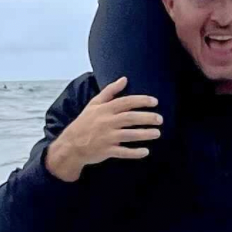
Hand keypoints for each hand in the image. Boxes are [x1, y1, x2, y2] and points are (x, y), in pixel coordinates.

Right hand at [46, 77, 161, 181]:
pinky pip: (123, 152)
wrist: (70, 145)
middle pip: (130, 118)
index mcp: (104, 109)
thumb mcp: (94, 104)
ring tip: (158, 133)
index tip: (155, 102)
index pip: (126, 102)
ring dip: (144, 134)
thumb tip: (124, 79)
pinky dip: (134, 153)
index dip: (141, 101)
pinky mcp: (106, 151)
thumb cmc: (84, 123)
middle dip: (147, 118)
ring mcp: (106, 137)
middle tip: (160, 119)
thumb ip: (110, 91)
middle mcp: (106, 122)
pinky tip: (146, 151)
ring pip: (129, 135)